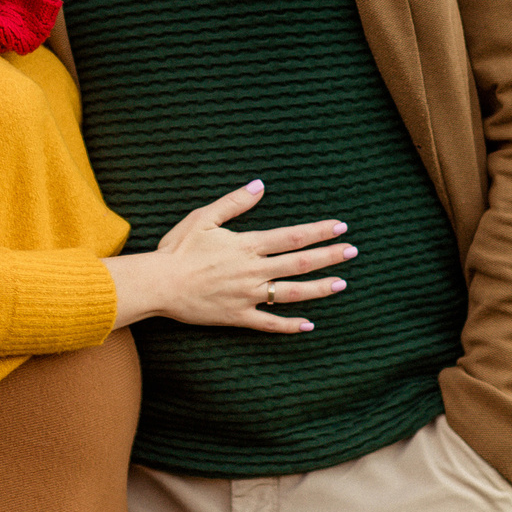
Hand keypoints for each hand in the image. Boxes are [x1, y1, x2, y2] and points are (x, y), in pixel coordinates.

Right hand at [106, 181, 355, 334]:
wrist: (159, 284)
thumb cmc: (178, 249)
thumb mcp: (203, 217)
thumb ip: (234, 202)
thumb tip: (259, 186)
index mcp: (247, 245)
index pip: (292, 237)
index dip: (318, 232)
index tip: (340, 227)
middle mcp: (252, 271)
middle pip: (299, 263)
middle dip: (329, 257)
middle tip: (353, 252)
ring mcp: (247, 296)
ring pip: (291, 293)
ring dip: (319, 289)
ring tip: (341, 284)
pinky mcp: (238, 316)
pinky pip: (269, 323)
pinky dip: (289, 326)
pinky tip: (309, 326)